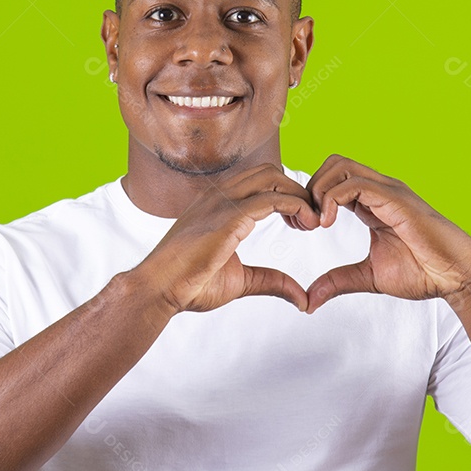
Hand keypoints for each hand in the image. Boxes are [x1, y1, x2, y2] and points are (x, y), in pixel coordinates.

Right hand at [133, 164, 321, 314]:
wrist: (158, 289)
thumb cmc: (189, 284)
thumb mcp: (241, 280)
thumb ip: (270, 281)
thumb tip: (301, 298)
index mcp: (218, 204)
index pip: (259, 180)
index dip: (285, 195)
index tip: (299, 222)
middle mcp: (220, 196)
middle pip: (270, 172)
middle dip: (296, 191)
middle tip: (311, 221)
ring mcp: (223, 202)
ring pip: (273, 177)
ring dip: (299, 196)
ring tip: (312, 222)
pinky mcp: (229, 217)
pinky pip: (271, 199)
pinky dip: (296, 206)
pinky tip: (305, 224)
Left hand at [302, 154, 470, 313]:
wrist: (458, 277)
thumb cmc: (424, 272)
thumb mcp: (369, 276)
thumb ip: (338, 281)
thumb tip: (309, 299)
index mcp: (372, 203)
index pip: (332, 180)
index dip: (310, 199)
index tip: (301, 227)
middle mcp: (380, 190)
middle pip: (332, 163)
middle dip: (309, 189)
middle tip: (305, 223)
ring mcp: (388, 191)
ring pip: (339, 165)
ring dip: (318, 191)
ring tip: (316, 223)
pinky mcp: (396, 199)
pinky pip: (354, 183)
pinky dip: (332, 199)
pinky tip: (327, 224)